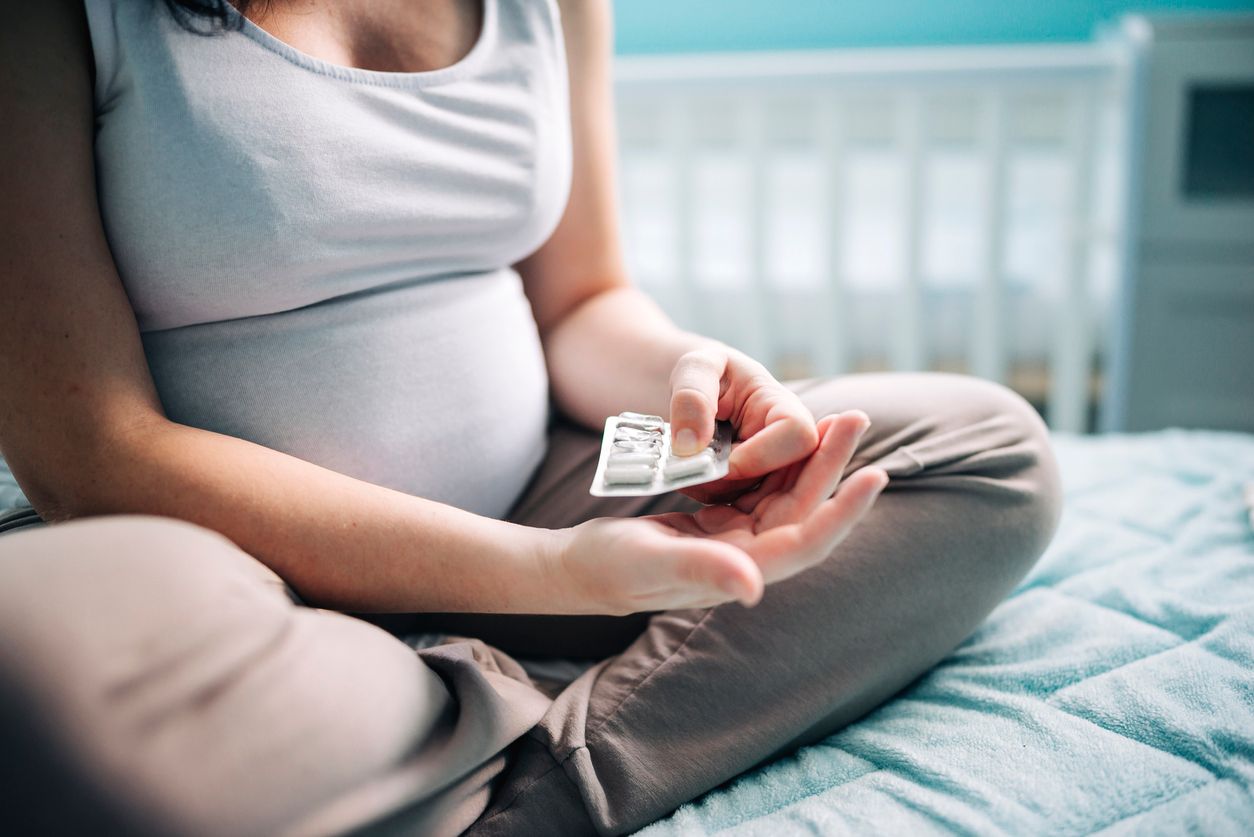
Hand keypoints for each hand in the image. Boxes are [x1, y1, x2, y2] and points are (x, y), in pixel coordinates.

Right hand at [552, 412, 886, 614]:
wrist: (581, 568)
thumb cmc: (610, 567)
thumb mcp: (651, 561)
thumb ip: (702, 570)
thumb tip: (754, 587)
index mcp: (743, 570)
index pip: (808, 541)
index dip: (843, 509)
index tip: (874, 472)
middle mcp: (750, 558)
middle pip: (808, 511)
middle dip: (834, 467)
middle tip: (856, 417)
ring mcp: (739, 541)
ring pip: (792, 498)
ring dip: (816, 462)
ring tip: (839, 419)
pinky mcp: (724, 525)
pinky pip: (767, 492)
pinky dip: (783, 464)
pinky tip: (796, 438)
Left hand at [667, 346, 819, 503]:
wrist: (694, 391)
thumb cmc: (704, 372)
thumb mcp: (694, 368)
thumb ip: (692, 397)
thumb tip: (691, 445)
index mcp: (784, 407)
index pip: (799, 437)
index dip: (762, 455)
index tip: (723, 459)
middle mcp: (787, 445)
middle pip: (781, 480)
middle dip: (731, 481)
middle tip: (690, 467)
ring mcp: (769, 472)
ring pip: (753, 501)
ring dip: (712, 490)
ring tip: (681, 466)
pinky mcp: (748, 490)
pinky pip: (732, 508)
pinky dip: (704, 496)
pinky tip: (685, 476)